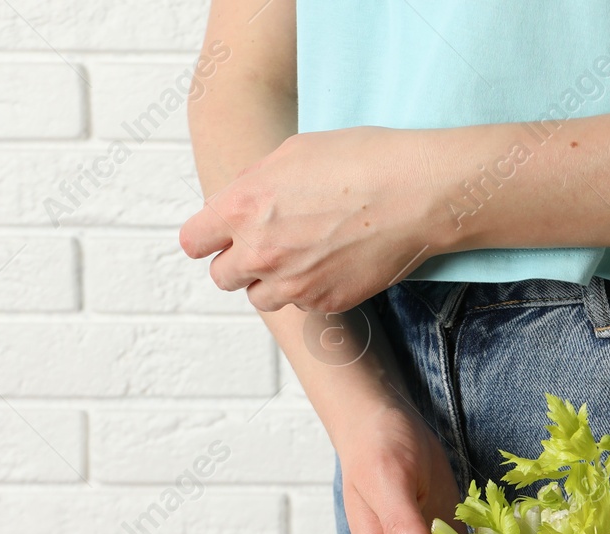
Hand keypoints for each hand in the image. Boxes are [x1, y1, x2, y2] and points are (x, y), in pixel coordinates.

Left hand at [179, 126, 450, 313]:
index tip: (219, 236)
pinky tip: (333, 262)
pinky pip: (302, 304)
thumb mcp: (292, 153)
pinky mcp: (326, 302)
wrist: (416, 193)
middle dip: (239, 261)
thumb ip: (253, 185)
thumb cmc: (360, 161)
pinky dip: (310, 289)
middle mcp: (260, 252)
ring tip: (300, 256)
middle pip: (222, 276)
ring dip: (271, 282)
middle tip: (266, 244)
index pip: (194, 242)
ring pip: (260, 298)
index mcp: (242, 208)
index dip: (207, 237)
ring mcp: (294, 283)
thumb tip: (240, 205)